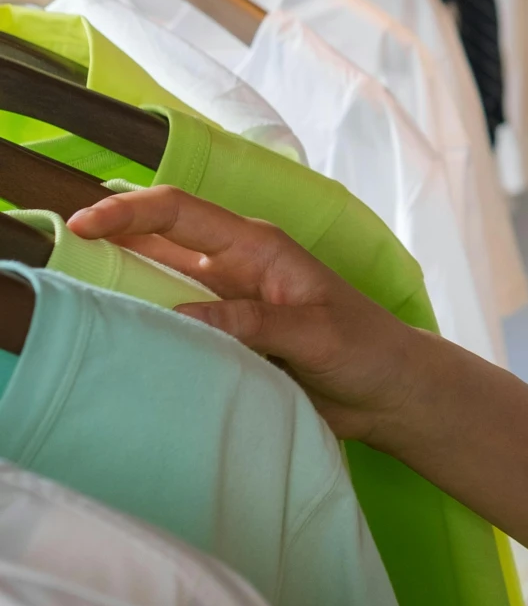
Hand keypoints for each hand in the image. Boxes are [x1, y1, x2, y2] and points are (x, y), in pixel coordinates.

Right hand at [66, 186, 424, 443]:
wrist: (390, 392)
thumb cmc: (367, 350)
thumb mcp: (315, 335)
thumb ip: (254, 325)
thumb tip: (181, 317)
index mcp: (257, 247)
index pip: (181, 213)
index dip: (130, 212)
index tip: (83, 224)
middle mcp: (234, 268)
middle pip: (158, 243)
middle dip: (109, 243)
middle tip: (58, 262)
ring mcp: (226, 304)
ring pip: (159, 284)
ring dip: (122, 287)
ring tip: (74, 300)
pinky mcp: (225, 339)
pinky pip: (174, 327)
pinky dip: (146, 328)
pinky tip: (118, 342)